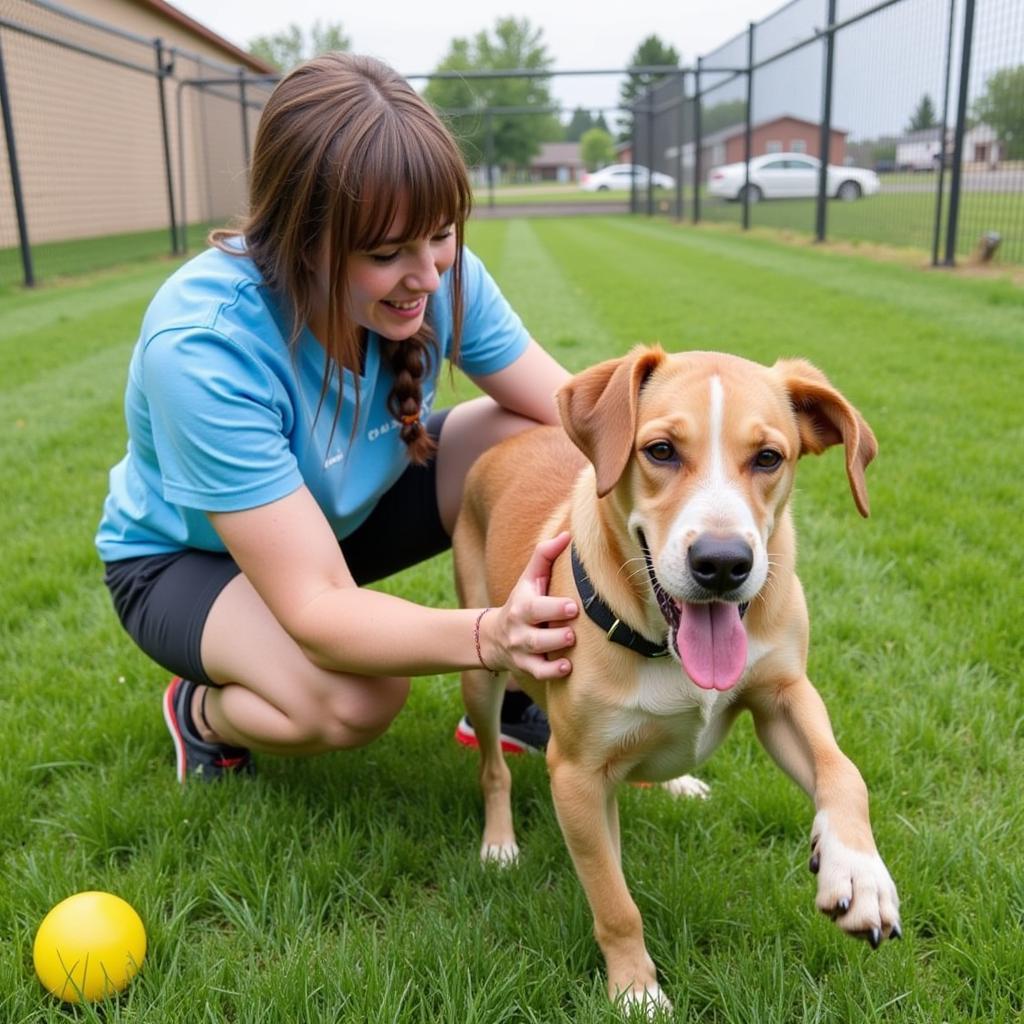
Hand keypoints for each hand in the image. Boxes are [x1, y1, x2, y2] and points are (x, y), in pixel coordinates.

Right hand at [482, 532, 577, 679]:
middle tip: (573, 631)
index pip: (535, 607)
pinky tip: (566, 668)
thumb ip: (545, 555)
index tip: (573, 606)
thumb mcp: (528, 579)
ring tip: (571, 643)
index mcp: (523, 605)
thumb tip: (568, 534)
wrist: (495, 637)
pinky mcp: (526, 667)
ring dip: (556, 650)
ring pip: (537, 654)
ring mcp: (522, 650)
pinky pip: (538, 673)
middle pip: (536, 635)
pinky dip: (552, 672)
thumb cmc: (522, 601)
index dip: (554, 608)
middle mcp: (520, 629)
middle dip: (555, 633)